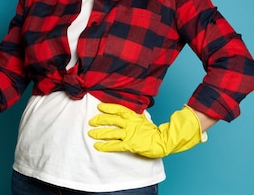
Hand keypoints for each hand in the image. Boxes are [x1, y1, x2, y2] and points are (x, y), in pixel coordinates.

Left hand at [88, 103, 205, 157]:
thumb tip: (122, 111)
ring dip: (99, 133)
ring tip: (90, 134)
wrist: (162, 141)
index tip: (99, 107)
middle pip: (111, 120)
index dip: (108, 107)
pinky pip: (115, 145)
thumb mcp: (141, 119)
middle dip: (99, 120)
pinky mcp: (130, 144)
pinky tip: (98, 146)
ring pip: (111, 132)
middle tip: (90, 121)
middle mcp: (130, 123)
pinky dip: (105, 146)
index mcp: (133, 116)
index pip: (118, 109)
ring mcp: (130, 134)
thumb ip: (132, 115)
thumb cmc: (151, 131)